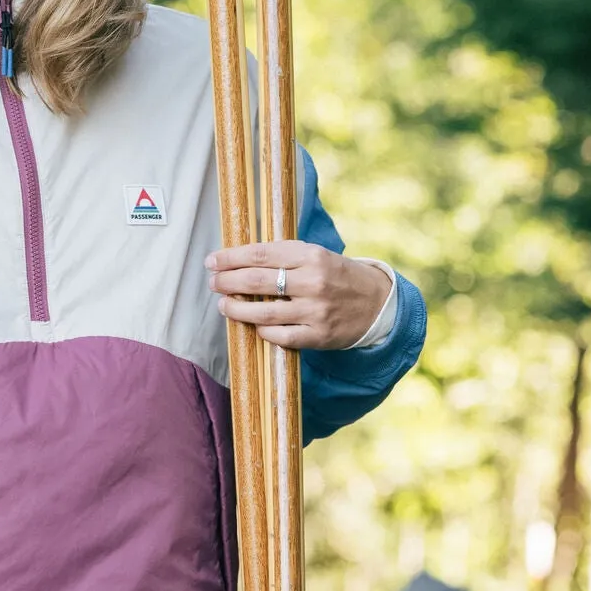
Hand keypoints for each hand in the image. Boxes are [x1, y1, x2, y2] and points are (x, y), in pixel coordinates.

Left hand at [207, 241, 390, 349]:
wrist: (377, 303)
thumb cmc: (337, 276)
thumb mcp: (317, 256)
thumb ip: (284, 257)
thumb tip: (240, 260)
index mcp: (312, 255)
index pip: (261, 254)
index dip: (231, 258)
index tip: (212, 261)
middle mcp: (313, 282)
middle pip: (257, 281)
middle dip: (228, 282)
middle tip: (213, 282)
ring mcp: (315, 311)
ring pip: (264, 312)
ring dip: (237, 309)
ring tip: (223, 304)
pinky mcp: (317, 336)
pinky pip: (279, 336)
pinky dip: (261, 330)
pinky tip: (252, 325)